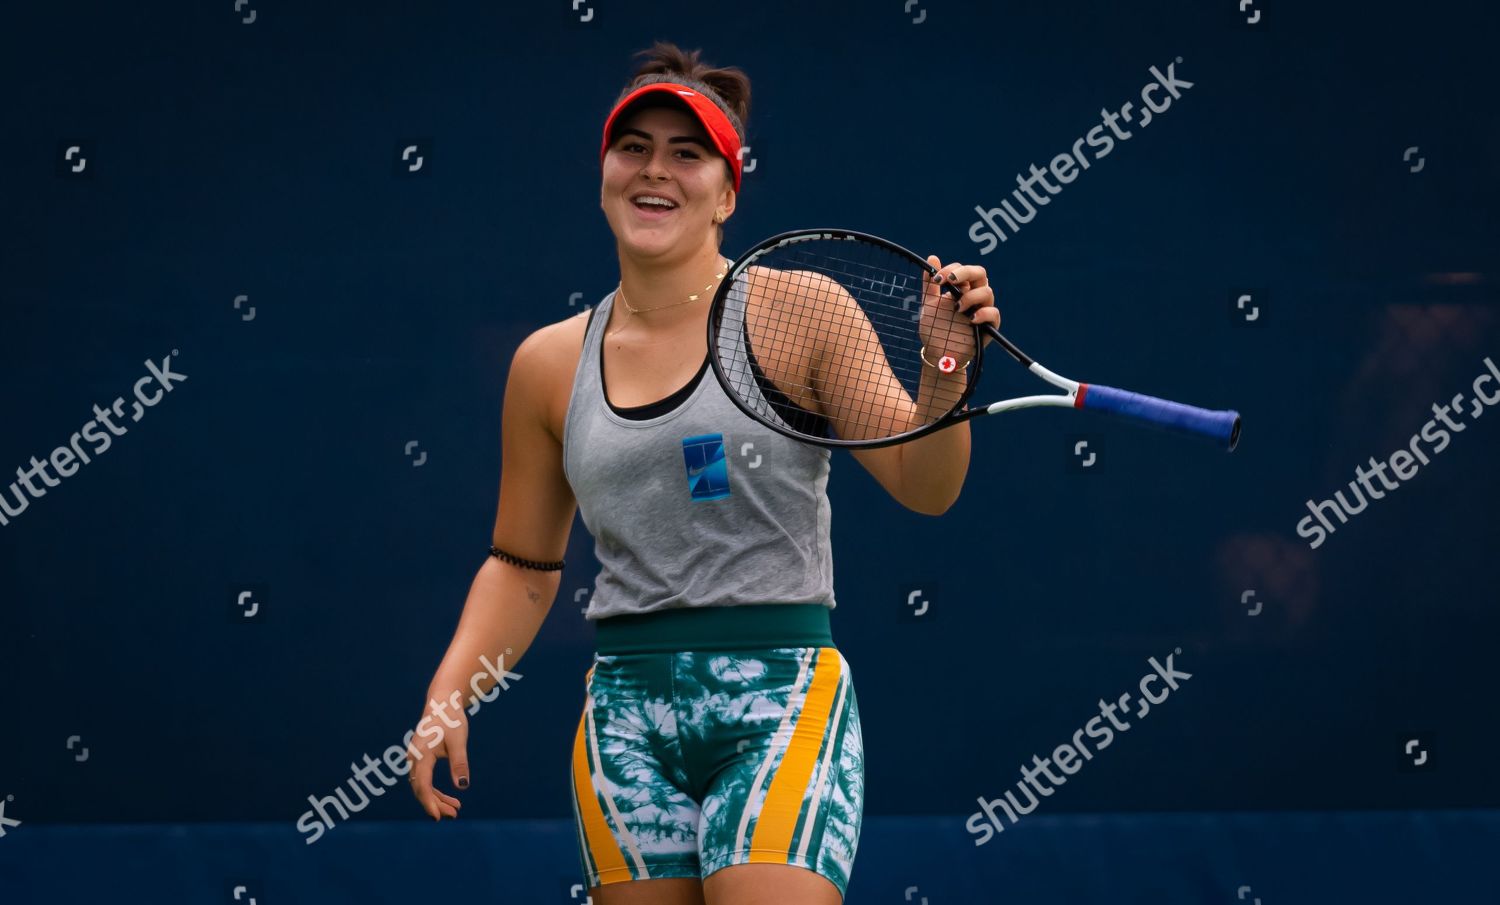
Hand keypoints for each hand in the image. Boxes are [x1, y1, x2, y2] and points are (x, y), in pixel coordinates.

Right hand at [403, 690, 469, 820]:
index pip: (422, 784)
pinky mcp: (421, 760)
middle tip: (454, 814)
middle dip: (435, 804)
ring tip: (455, 809)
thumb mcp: (458, 741)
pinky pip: (425, 780)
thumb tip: (462, 786)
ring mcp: (416, 759)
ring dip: (436, 799)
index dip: (429, 802)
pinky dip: (435, 791)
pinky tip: (449, 798)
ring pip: (422, 786)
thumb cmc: (450, 718)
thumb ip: (459, 763)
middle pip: (420, 788)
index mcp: (421, 753)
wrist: (442, 703)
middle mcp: (414, 758)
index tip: (437, 817)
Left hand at [918, 255, 998, 364]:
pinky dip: (983, 313)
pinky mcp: (989, 327)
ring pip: (987, 292)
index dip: (952, 270)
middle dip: (966, 272)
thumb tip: (932, 257)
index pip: (963, 270)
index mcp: (961, 289)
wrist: (937, 353)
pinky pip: (994, 314)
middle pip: (980, 274)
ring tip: (957, 307)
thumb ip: (930, 284)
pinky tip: (970, 319)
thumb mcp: (928, 305)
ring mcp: (982, 310)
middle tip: (952, 279)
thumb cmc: (935, 329)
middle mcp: (974, 297)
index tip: (937, 279)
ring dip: (971, 296)